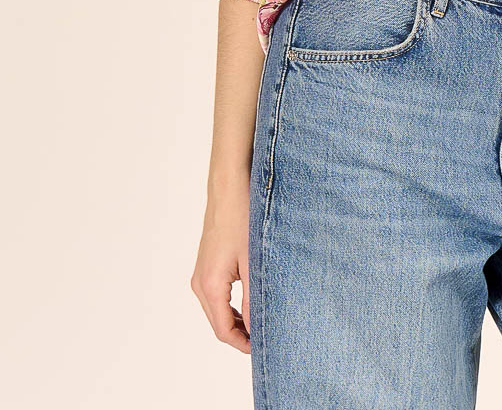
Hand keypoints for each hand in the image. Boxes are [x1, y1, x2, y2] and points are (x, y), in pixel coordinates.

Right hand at [189, 183, 251, 352]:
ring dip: (236, 320)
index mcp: (209, 286)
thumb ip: (254, 298)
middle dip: (240, 335)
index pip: (223, 331)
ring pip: (217, 310)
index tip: (263, 349)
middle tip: (267, 338)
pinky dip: (231, 304)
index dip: (242, 345)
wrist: (229, 187)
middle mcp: (199, 283)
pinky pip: (216, 294)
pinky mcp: (206, 265)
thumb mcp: (252, 262)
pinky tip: (250, 300)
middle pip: (218, 323)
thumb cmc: (242, 218)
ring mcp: (200, 273)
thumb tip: (256, 330)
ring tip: (262, 321)